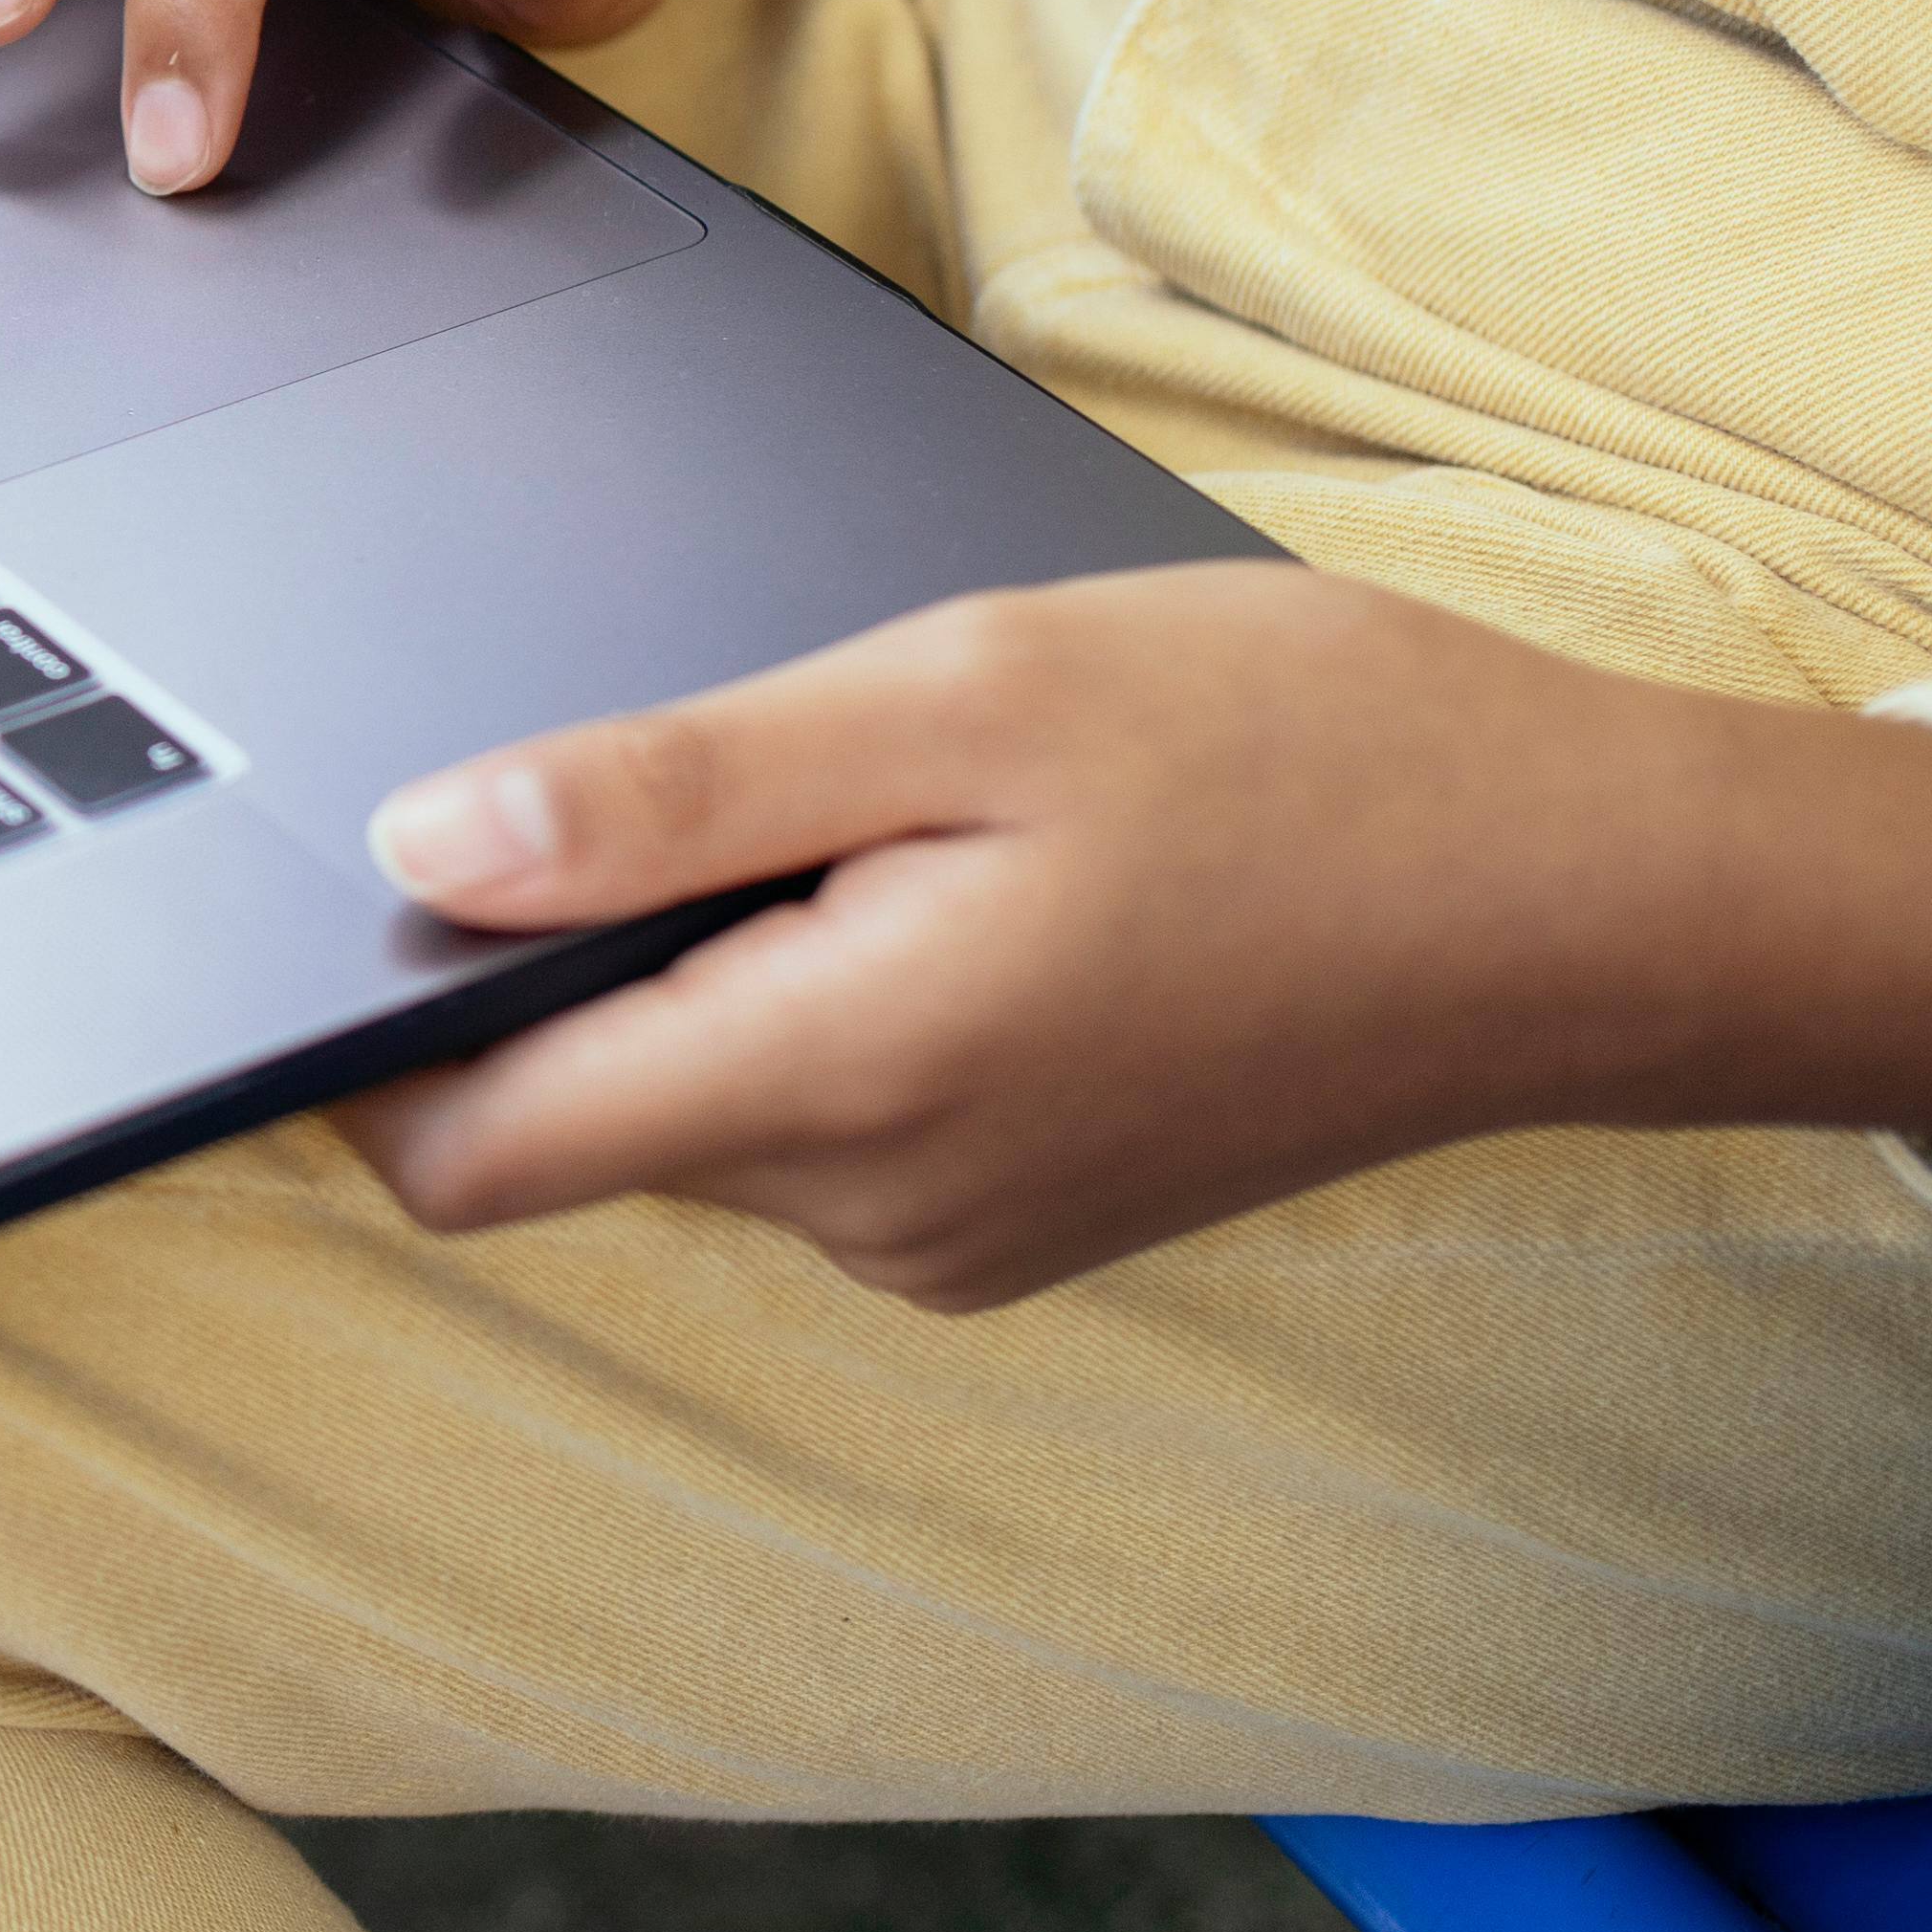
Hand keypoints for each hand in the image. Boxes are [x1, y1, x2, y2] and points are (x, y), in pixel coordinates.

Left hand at [337, 568, 1931, 1306]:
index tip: (345, 914)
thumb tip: (425, 851)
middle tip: (706, 773)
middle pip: (578, 1117)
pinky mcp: (1013, 1216)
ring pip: (702, 1112)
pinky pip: (824, 1120)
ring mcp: (949, 1234)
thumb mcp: (955, 697)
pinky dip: (822, 999)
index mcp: (837, 1077)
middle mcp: (876, 1207)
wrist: (1586, 893)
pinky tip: (954, 881)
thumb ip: (667, 793)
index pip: (466, 1153)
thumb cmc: (1305, 759)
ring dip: (712, 966)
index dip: (355, 1045)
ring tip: (878, 810)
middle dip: (570, 959)